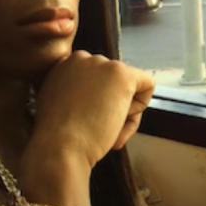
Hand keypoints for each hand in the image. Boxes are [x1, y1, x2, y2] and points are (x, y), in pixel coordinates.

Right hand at [26, 54, 155, 179]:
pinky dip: (141, 106)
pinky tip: (119, 121)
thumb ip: (73, 94)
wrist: (59, 148)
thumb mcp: (58, 106)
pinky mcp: (122, 74)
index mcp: (65, 64)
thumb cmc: (58, 138)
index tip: (85, 123)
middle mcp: (84, 58)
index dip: (95, 106)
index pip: (95, 81)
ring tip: (105, 132)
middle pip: (112, 83)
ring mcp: (103, 64)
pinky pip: (147, 85)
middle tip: (98, 131)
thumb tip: (95, 97)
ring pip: (128, 87)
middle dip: (110, 107)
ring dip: (122, 112)